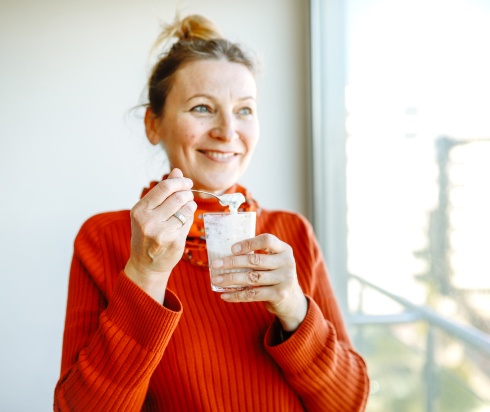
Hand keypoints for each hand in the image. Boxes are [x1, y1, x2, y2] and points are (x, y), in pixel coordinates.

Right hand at [124, 168, 196, 301]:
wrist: (146, 265)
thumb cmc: (148, 235)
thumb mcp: (149, 212)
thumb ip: (162, 192)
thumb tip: (177, 171)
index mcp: (139, 210)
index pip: (164, 187)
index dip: (179, 182)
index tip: (187, 182)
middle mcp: (148, 220)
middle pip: (177, 196)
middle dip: (187, 193)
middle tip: (189, 194)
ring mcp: (161, 232)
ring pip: (186, 208)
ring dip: (191, 204)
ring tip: (188, 207)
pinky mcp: (174, 241)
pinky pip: (188, 222)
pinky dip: (190, 218)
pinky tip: (185, 220)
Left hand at [210, 234, 307, 331]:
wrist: (291, 298)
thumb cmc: (274, 274)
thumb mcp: (273, 260)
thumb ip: (258, 254)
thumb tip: (226, 253)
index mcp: (284, 249)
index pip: (267, 240)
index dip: (249, 243)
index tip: (232, 249)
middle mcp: (287, 262)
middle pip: (255, 260)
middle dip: (233, 262)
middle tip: (216, 264)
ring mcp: (284, 279)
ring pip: (252, 278)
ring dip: (231, 279)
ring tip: (216, 279)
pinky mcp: (279, 294)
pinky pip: (253, 294)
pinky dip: (237, 295)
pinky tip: (225, 295)